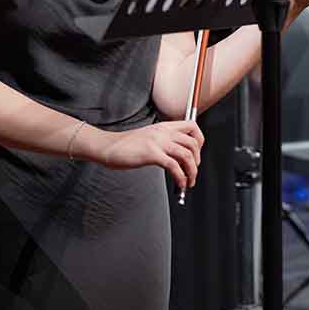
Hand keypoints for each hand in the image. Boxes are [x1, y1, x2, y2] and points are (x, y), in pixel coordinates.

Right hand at [89, 120, 204, 189]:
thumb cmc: (127, 145)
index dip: (200, 141)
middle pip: (193, 143)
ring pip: (186, 155)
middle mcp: (164, 132)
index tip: (197, 154)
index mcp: (164, 126)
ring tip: (189, 182)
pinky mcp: (151, 154)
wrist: (108, 146)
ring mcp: (158, 142)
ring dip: (192, 172)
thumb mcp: (150, 136)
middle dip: (197, 160)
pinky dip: (181, 177)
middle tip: (193, 172)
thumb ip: (165, 140)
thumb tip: (180, 154)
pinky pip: (174, 166)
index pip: (193, 126)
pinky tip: (180, 183)